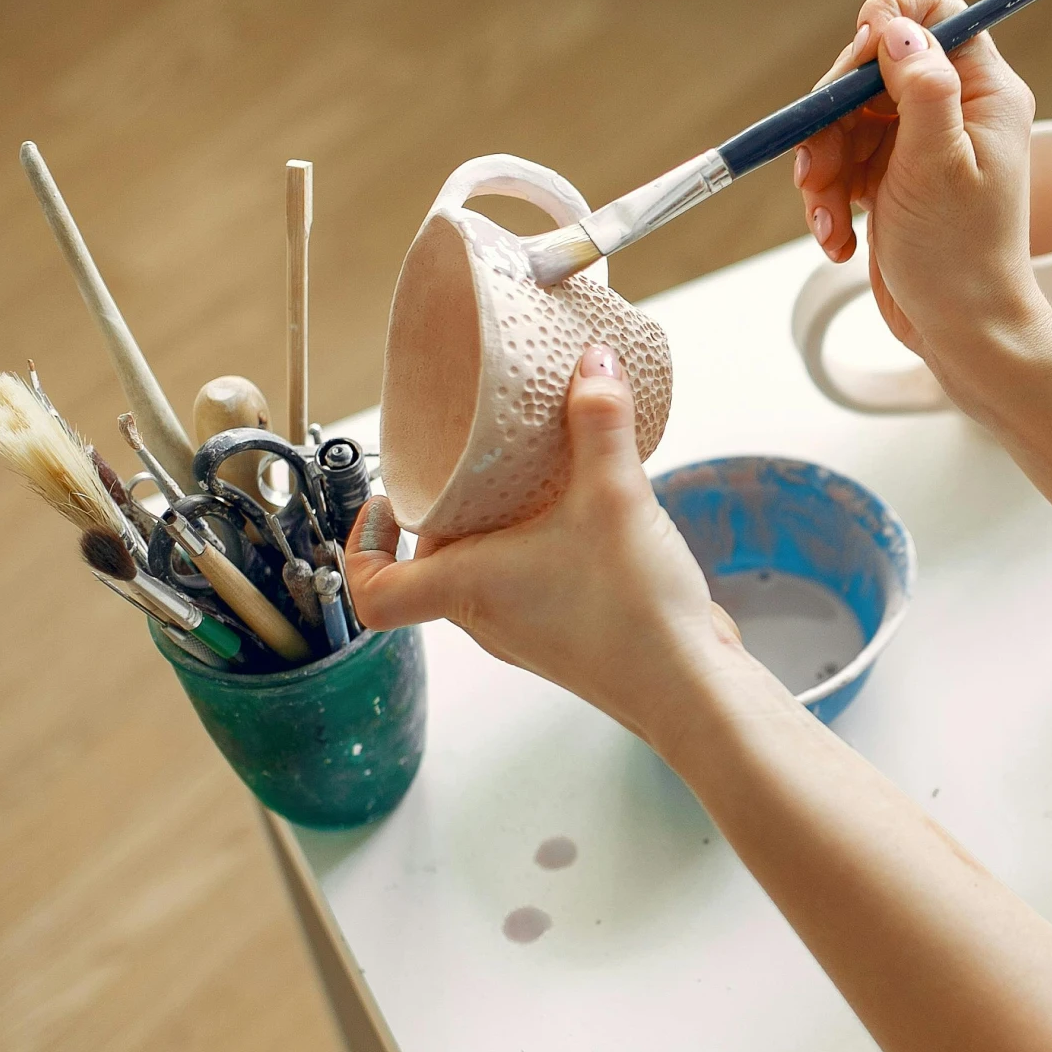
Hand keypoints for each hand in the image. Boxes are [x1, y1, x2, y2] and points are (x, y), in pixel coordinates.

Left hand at [345, 345, 769, 747]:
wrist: (689, 686)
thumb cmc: (632, 616)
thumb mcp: (615, 496)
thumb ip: (601, 423)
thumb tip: (593, 365)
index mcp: (466, 590)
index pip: (373, 591)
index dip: (361, 548)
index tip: (380, 504)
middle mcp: (486, 619)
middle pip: (433, 568)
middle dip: (448, 515)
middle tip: (473, 467)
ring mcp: (526, 634)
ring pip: (486, 576)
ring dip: (499, 532)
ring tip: (535, 486)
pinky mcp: (568, 637)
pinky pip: (531, 587)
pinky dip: (541, 550)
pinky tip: (585, 520)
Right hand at [794, 0, 1051, 404]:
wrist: (963, 335)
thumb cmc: (962, 256)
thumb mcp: (939, 164)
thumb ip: (921, 87)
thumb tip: (894, 24)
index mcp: (984, 92)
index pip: (938, 11)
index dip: (888, 23)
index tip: (855, 67)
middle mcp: (955, 109)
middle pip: (872, 68)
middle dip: (834, 118)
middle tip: (819, 168)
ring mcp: (921, 145)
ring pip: (846, 119)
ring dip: (823, 168)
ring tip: (828, 220)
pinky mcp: (892, 180)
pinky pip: (842, 162)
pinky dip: (829, 197)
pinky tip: (837, 238)